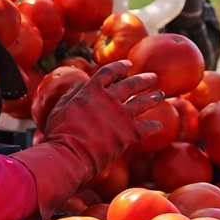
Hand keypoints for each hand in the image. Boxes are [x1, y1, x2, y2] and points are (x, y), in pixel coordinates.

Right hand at [44, 60, 164, 156]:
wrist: (70, 155)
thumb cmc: (60, 134)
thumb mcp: (59, 109)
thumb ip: (72, 94)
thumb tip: (81, 84)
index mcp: (92, 90)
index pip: (109, 71)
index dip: (120, 66)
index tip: (129, 64)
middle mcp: (110, 98)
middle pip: (132, 84)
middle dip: (144, 79)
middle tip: (152, 77)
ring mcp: (122, 114)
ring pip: (143, 102)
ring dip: (153, 97)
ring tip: (160, 94)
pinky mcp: (130, 132)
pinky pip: (147, 126)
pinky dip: (154, 125)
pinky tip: (160, 124)